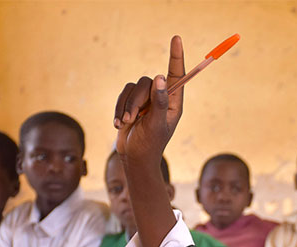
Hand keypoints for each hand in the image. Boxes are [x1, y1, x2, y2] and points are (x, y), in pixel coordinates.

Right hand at [113, 35, 184, 163]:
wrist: (134, 158)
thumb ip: (159, 102)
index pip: (177, 75)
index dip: (176, 56)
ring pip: (133, 87)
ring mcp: (146, 100)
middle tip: (133, 118)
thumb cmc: (150, 144)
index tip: (176, 38)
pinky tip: (119, 123)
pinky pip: (123, 93)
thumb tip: (160, 78)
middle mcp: (161, 98)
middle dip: (136, 100)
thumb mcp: (157, 124)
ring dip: (126, 106)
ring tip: (126, 123)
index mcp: (174, 102)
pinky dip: (119, 108)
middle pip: (147, 81)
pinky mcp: (132, 102)